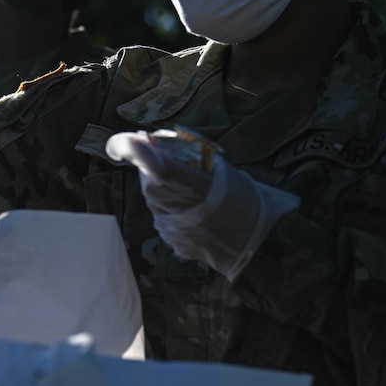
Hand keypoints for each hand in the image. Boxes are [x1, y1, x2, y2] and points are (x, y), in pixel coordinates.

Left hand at [106, 129, 298, 280]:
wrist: (259, 245)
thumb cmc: (246, 201)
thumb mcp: (222, 167)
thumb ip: (186, 154)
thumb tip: (155, 141)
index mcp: (178, 178)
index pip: (139, 156)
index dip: (125, 144)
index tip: (130, 139)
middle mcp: (164, 202)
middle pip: (146, 176)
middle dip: (157, 166)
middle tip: (182, 163)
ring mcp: (165, 225)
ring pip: (154, 197)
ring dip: (166, 188)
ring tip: (197, 192)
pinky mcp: (170, 241)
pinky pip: (164, 216)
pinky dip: (175, 209)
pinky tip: (199, 212)